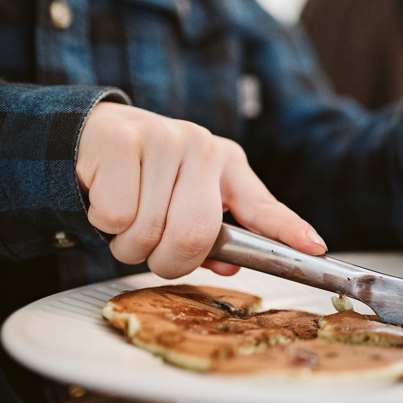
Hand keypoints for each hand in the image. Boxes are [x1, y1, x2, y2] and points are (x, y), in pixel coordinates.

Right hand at [75, 102, 325, 278]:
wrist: (88, 136)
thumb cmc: (144, 178)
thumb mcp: (185, 200)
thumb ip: (213, 237)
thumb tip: (228, 267)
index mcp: (227, 164)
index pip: (263, 206)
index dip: (289, 230)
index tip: (314, 248)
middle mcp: (202, 147)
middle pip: (197, 236)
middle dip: (169, 261)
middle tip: (153, 253)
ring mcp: (164, 140)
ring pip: (150, 232)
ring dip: (129, 246)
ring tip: (127, 220)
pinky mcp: (122, 142)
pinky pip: (116, 217)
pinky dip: (104, 224)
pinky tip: (104, 198)